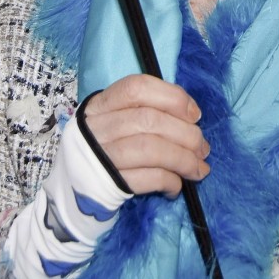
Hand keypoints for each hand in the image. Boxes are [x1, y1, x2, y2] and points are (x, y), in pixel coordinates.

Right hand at [83, 74, 209, 197]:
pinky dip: (169, 181)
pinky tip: (177, 186)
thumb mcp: (117, 121)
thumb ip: (147, 112)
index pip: (137, 88)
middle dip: (186, 134)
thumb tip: (192, 117)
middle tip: (203, 147)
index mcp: (100, 105)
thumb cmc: (107, 148)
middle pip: (148, 120)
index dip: (172, 97)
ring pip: (150, 149)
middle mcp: (96, 128)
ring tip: (199, 168)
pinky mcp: (106, 186)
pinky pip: (146, 179)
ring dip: (184, 159)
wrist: (75, 189)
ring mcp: (99, 157)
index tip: (195, 114)